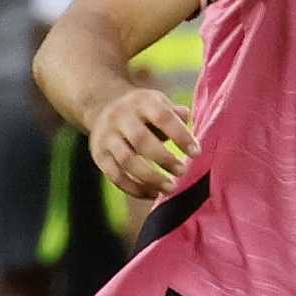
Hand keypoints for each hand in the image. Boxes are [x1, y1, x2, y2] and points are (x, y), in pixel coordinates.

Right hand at [88, 87, 194, 201]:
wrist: (103, 107)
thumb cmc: (143, 111)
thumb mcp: (158, 103)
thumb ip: (175, 113)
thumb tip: (187, 118)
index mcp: (141, 102)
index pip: (163, 117)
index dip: (180, 135)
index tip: (196, 152)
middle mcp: (120, 117)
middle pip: (141, 141)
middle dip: (164, 159)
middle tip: (182, 171)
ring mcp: (107, 137)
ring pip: (127, 161)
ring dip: (151, 178)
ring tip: (170, 188)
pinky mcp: (99, 156)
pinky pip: (116, 177)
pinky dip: (136, 189)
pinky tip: (154, 193)